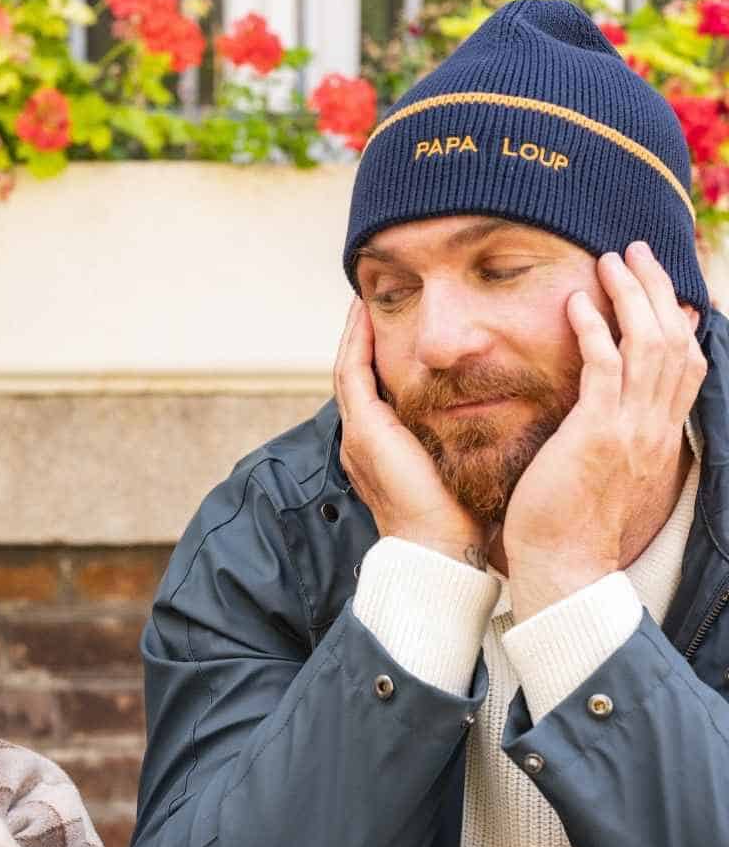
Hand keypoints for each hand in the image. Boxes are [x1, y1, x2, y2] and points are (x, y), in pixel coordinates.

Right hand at [335, 295, 489, 565]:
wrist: (439, 547)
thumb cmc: (458, 516)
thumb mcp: (460, 468)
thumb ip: (464, 441)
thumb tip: (498, 418)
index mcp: (380, 449)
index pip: (372, 391)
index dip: (376, 355)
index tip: (389, 325)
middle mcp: (360, 438)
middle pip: (353, 374)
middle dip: (358, 337)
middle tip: (368, 301)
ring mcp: (358, 434)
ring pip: (347, 368)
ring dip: (353, 332)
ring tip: (362, 300)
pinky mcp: (365, 430)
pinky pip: (353, 373)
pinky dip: (356, 341)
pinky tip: (365, 314)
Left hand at [504, 242, 705, 616]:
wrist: (566, 566)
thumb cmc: (575, 523)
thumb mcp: (609, 472)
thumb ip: (617, 435)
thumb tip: (608, 407)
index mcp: (661, 437)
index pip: (687, 366)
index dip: (679, 321)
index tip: (668, 288)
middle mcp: (656, 428)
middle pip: (674, 341)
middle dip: (657, 291)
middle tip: (636, 252)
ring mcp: (631, 430)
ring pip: (647, 346)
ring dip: (630, 296)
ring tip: (611, 260)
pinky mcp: (597, 435)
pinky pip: (604, 369)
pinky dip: (595, 331)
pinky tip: (577, 304)